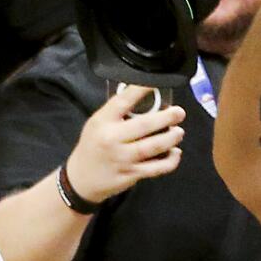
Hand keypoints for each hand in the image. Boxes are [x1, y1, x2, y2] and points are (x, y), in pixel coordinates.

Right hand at [64, 86, 185, 203]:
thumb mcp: (97, 124)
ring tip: (178, 132)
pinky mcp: (131, 174)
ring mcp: (122, 159)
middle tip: (179, 112)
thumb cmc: (93, 146)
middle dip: (167, 117)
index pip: (123, 101)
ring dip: (171, 138)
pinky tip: (175, 153)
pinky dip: (170, 161)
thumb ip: (117, 113)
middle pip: (144, 125)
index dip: (141, 90)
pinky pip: (156, 168)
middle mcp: (111, 139)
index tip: (157, 82)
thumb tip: (147, 97)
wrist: (81, 178)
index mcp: (102, 123)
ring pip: (153, 147)